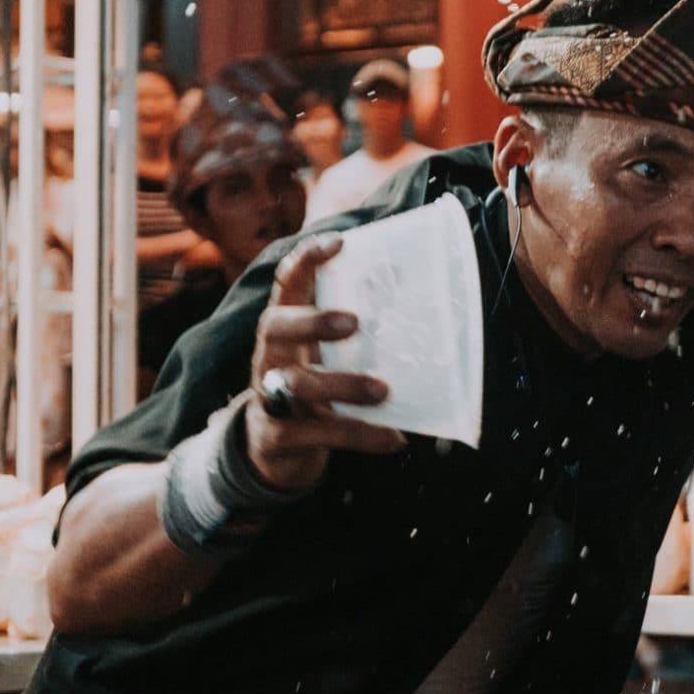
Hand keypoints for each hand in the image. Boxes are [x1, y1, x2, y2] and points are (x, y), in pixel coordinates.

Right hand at [242, 236, 402, 493]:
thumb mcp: (325, 357)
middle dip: (313, 321)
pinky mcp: (279, 437)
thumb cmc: (314, 389)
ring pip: (298, 384)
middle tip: (354, 322)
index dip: (307, 259)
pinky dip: (359, 435)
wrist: (274, 451)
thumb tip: (424, 307)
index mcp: (285, 328)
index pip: (287, 282)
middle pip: (275, 326)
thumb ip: (358, 336)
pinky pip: (319, 434)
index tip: (339, 242)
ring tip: (383, 390)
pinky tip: (392, 438)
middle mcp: (270, 356)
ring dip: (343, 385)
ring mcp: (268, 397)